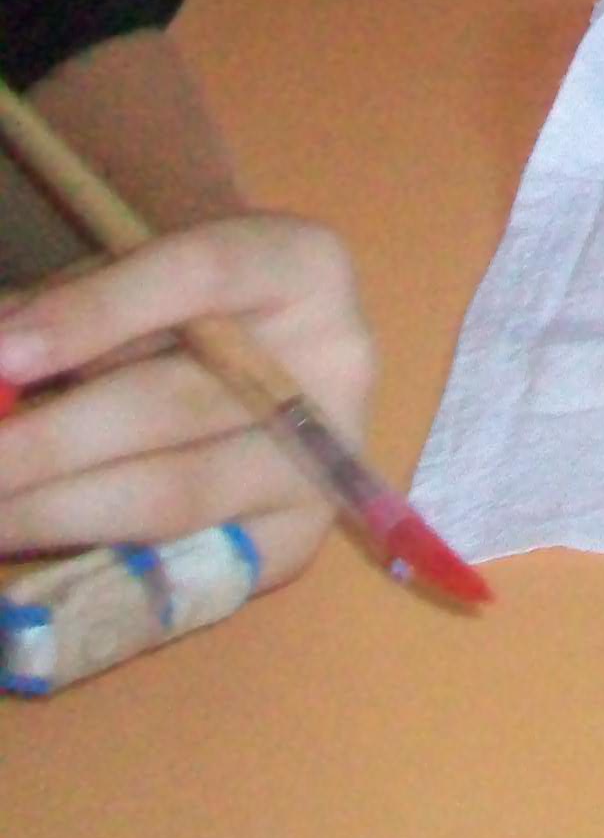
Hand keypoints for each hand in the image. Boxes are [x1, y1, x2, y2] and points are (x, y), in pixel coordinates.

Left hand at [0, 215, 374, 593]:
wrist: (253, 380)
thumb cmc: (169, 320)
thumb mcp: (119, 288)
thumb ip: (48, 317)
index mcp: (300, 266)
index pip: (203, 272)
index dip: (96, 313)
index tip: (3, 356)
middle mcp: (337, 359)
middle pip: (177, 401)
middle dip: (48, 443)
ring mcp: (323, 459)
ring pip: (175, 494)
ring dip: (52, 512)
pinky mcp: (295, 539)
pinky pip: (185, 571)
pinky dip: (93, 566)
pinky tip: (26, 552)